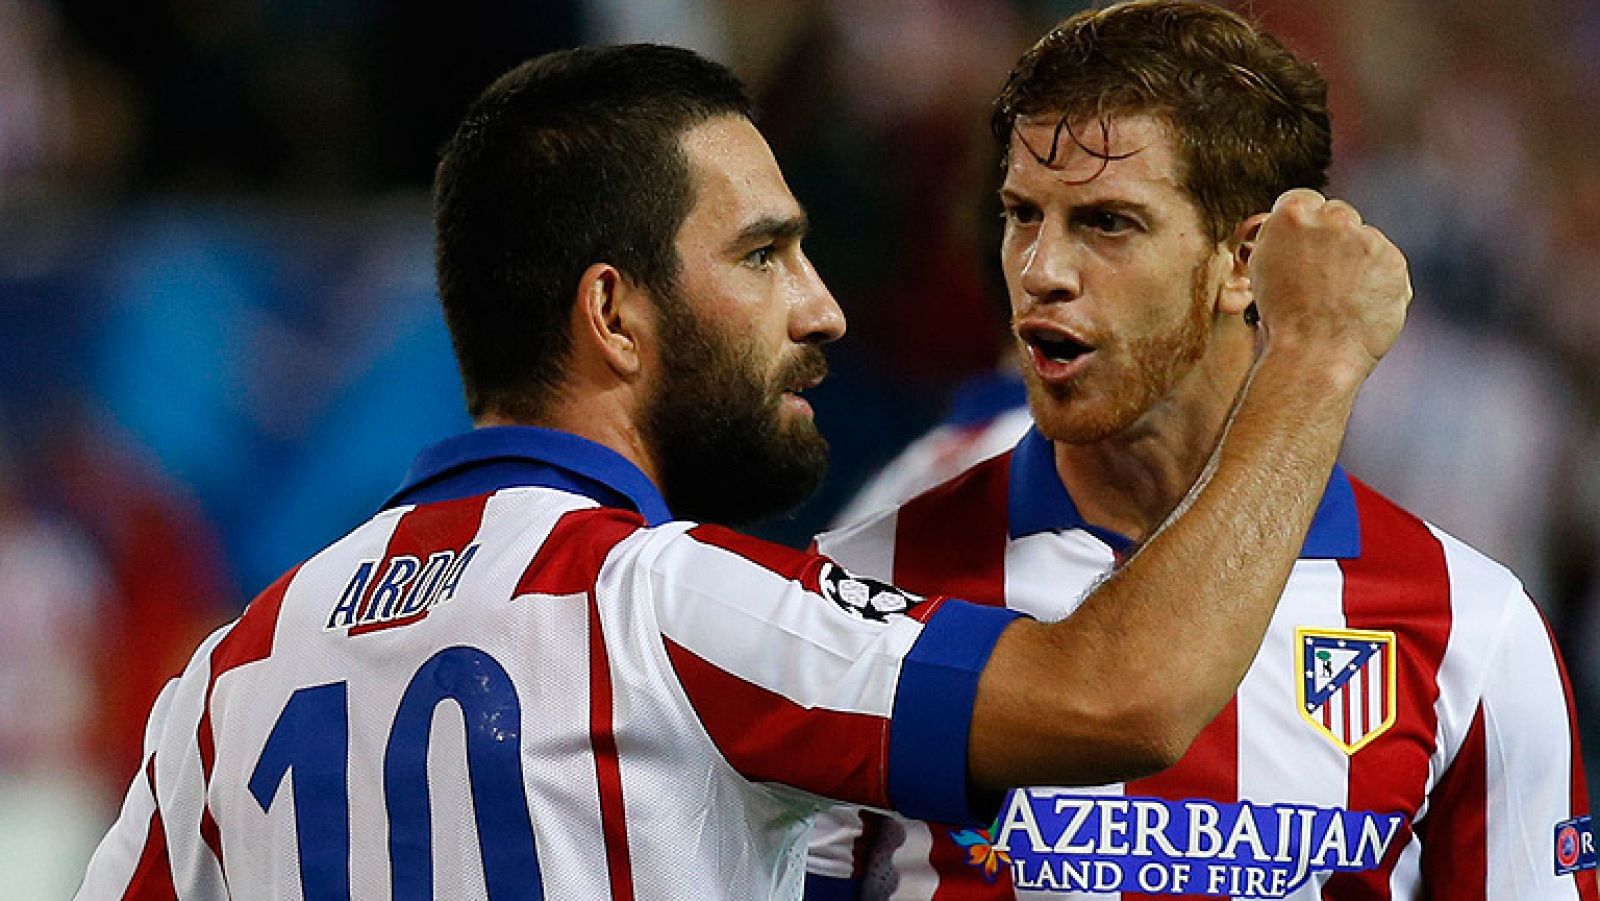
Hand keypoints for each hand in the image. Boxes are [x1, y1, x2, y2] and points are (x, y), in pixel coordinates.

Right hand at [1248, 189, 1411, 389]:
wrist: (1314, 353)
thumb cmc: (1282, 319)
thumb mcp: (1262, 269)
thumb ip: (1281, 240)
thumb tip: (1295, 233)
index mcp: (1292, 215)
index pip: (1303, 199)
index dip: (1303, 224)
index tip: (1304, 244)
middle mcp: (1332, 218)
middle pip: (1337, 214)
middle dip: (1333, 238)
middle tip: (1323, 276)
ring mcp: (1367, 237)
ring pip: (1364, 239)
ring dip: (1357, 260)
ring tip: (1340, 298)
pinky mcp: (1394, 260)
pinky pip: (1386, 264)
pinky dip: (1377, 281)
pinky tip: (1360, 304)